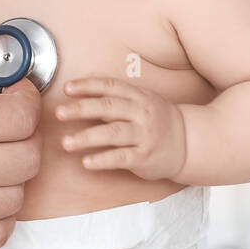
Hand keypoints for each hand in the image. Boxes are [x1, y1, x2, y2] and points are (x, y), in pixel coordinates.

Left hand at [54, 76, 186, 180]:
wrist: (190, 142)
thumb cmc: (157, 121)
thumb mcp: (141, 103)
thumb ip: (114, 100)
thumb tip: (80, 98)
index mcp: (138, 97)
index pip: (110, 86)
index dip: (88, 86)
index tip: (67, 88)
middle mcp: (141, 113)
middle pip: (108, 108)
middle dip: (81, 109)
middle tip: (58, 113)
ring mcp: (144, 135)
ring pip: (113, 133)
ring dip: (87, 137)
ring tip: (65, 142)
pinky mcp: (145, 156)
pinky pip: (122, 157)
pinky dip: (103, 160)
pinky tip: (86, 162)